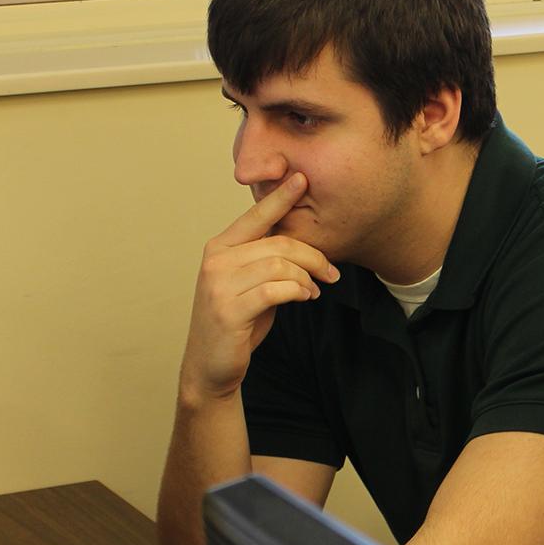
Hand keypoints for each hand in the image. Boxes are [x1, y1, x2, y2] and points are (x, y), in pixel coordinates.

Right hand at [180, 175, 340, 402]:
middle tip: (331, 272)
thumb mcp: (251, 284)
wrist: (212, 367)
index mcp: (220, 247)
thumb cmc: (237, 323)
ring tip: (314, 290)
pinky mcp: (228, 309)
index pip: (256, 216)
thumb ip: (267, 261)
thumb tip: (303, 245)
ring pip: (280, 265)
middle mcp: (216, 260)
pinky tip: (306, 298)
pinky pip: (275, 289)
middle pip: (278, 243)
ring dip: (307, 278)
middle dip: (312, 256)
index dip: (280, 197)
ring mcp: (219, 284)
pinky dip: (298, 291)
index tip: (302, 178)